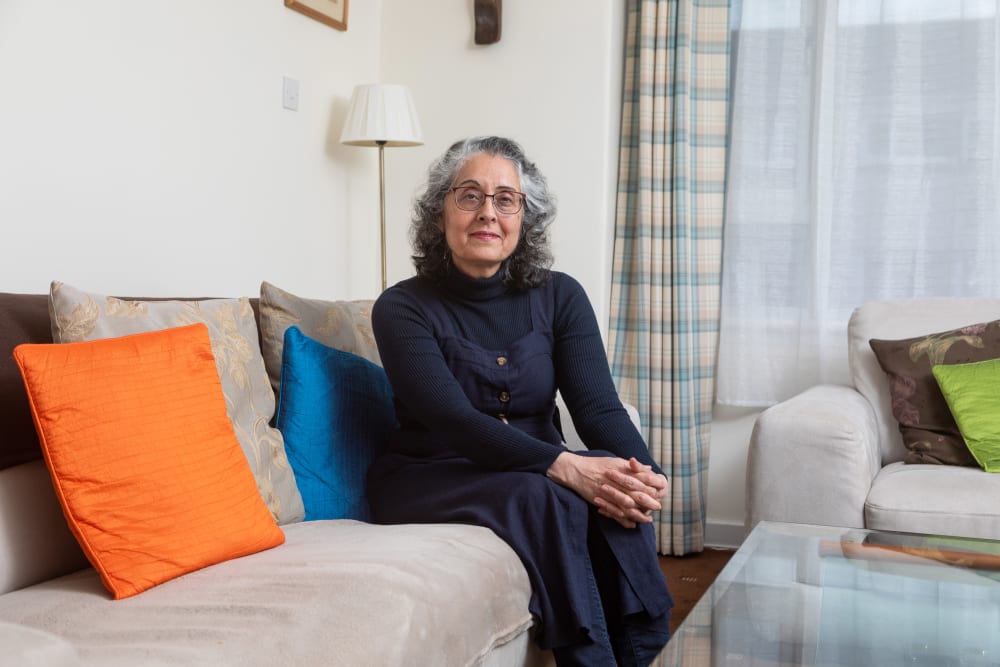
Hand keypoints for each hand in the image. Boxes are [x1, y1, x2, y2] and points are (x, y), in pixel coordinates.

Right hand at [546, 454, 666, 528]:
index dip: (651, 486)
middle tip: (658, 507)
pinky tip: (631, 524)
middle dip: (648, 501)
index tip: (660, 491)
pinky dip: (623, 520)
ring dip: (638, 514)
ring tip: (648, 519)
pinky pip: (613, 513)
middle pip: (636, 493)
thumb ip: (632, 466)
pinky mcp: (600, 501)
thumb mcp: (615, 461)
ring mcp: (607, 492)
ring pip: (626, 506)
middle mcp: (615, 482)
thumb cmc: (596, 464)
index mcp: (620, 470)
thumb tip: (649, 468)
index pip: (640, 479)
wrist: (575, 470)